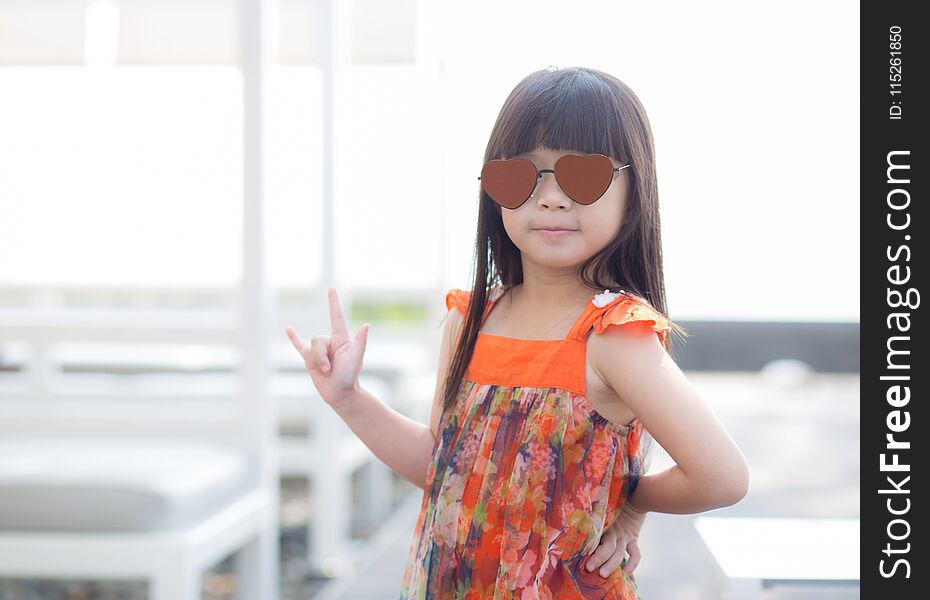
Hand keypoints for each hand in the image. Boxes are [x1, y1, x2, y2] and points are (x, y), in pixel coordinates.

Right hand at [285, 287, 370, 408]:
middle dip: (321, 356)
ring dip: (315, 362)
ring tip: (326, 372)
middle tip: (330, 369)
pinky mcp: (310, 359)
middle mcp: (329, 342)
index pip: (336, 317)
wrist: (340, 393)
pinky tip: (288, 330)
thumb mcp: (356, 358)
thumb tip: (366, 326)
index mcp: (341, 339)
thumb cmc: (350, 376)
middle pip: (316, 340)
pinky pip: (299, 346)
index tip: (331, 289)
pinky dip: (294, 338)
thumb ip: (360, 342)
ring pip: (308, 349)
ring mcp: (319, 351)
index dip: (333, 303)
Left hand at [583, 501, 646, 577]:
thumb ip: (589, 517)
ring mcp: (624, 536)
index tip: (579, 556)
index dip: (587, 546)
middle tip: (589, 568)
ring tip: (603, 575)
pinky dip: (632, 564)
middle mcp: (613, 531)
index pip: (594, 536)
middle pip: (607, 547)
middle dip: (598, 558)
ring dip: (612, 564)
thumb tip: (570, 525)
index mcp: (602, 524)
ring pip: (619, 552)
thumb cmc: (611, 506)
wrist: (634, 498)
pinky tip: (627, 573)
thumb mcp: (599, 510)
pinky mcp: (633, 539)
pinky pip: (635, 553)